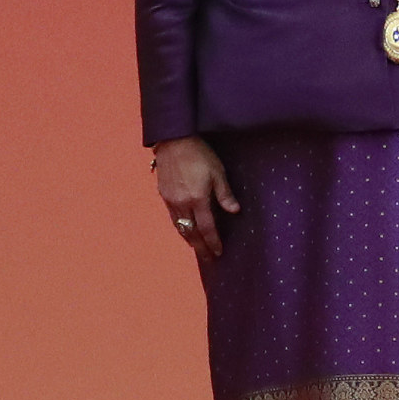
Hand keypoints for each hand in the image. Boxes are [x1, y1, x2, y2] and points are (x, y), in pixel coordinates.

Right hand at [153, 136, 239, 257]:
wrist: (174, 141)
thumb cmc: (199, 154)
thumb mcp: (218, 172)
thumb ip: (225, 194)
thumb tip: (235, 211)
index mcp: (198, 199)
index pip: (207, 227)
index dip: (213, 241)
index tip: (218, 252)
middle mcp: (182, 203)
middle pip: (191, 232)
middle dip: (200, 247)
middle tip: (208, 258)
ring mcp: (171, 200)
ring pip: (180, 227)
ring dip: (189, 239)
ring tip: (197, 248)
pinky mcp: (163, 195)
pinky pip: (172, 217)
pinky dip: (180, 228)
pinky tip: (185, 230)